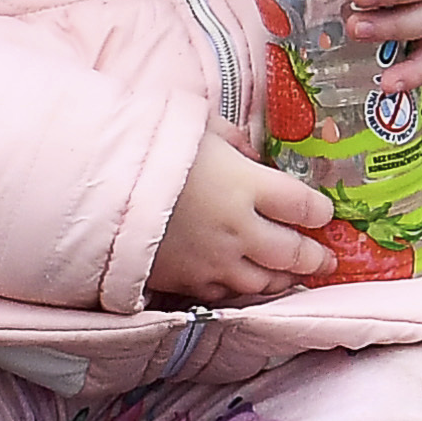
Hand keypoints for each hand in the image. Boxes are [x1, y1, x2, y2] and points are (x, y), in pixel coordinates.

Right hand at [146, 139, 336, 307]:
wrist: (95, 186)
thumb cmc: (148, 147)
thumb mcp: (197, 126)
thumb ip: (234, 141)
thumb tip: (252, 154)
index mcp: (246, 185)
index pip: (303, 206)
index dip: (319, 212)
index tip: (323, 213)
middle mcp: (238, 229)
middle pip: (294, 253)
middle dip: (315, 258)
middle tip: (326, 259)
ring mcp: (212, 261)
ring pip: (264, 282)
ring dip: (283, 280)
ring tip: (292, 277)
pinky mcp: (185, 281)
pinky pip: (225, 294)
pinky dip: (241, 289)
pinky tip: (244, 282)